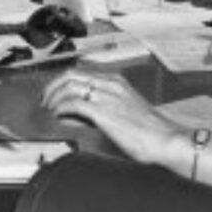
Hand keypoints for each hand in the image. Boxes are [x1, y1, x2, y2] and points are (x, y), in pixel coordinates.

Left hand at [41, 69, 179, 166]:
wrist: (165, 140)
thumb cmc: (149, 131)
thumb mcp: (124, 112)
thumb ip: (102, 109)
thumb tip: (79, 114)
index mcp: (116, 81)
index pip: (81, 72)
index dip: (62, 81)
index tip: (54, 93)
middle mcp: (111, 84)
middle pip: (71, 74)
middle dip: (53, 86)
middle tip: (46, 100)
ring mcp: (107, 96)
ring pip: (69, 85)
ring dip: (54, 97)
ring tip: (50, 109)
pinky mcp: (103, 111)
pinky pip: (73, 103)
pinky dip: (61, 108)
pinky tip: (59, 116)